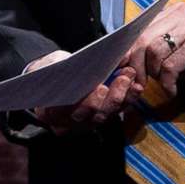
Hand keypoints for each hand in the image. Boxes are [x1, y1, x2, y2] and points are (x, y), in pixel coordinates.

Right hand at [25, 49, 140, 132]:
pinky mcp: (102, 115)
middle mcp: (69, 122)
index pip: (68, 112)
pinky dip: (128, 97)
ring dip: (123, 94)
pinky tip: (135, 85)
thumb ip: (61, 65)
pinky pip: (117, 110)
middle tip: (123, 78)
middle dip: (112, 96)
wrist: (53, 77)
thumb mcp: (51, 64)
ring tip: (130, 75)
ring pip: (109, 113)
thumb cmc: (50, 70)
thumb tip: (88, 61)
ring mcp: (87, 121)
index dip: (86, 102)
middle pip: (94, 115)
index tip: (101, 88)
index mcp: (49, 112)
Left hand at [134, 1, 184, 87]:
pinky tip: (173, 88)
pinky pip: (170, 65)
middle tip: (139, 82)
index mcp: (174, 12)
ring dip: (153, 74)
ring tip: (164, 83)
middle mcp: (181, 14)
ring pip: (153, 51)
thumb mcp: (181, 50)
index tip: (121, 67)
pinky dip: (167, 81)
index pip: (139, 28)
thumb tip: (129, 62)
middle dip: (135, 64)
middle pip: (142, 39)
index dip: (126, 50)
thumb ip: (158, 49)